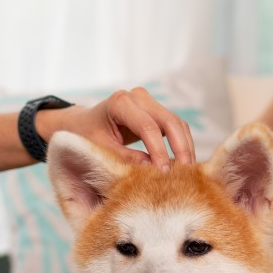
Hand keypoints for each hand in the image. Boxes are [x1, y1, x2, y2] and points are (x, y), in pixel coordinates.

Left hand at [42, 88, 195, 170]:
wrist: (82, 124)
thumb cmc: (87, 137)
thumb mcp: (101, 149)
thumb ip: (124, 159)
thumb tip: (152, 171)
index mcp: (120, 103)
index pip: (148, 128)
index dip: (159, 151)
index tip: (165, 174)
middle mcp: (137, 97)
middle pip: (170, 121)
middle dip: (181, 148)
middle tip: (187, 174)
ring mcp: (148, 101)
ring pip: (177, 124)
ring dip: (185, 147)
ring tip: (190, 173)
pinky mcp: (155, 111)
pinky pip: (175, 127)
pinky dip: (181, 145)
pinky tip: (184, 165)